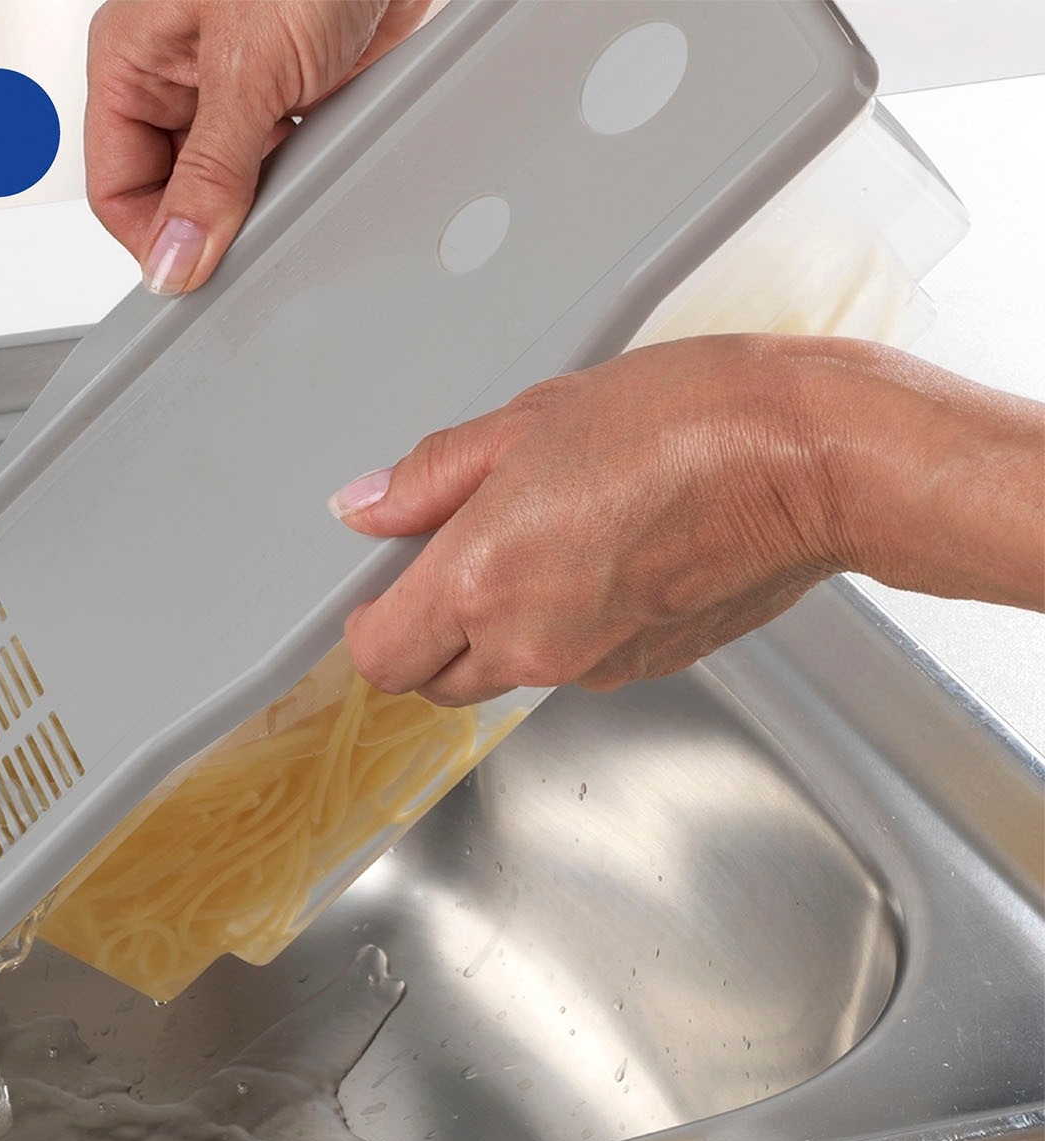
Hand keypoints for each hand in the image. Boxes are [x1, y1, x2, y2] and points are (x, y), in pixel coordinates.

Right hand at [85, 0, 435, 294]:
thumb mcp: (247, 71)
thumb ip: (208, 176)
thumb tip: (174, 260)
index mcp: (131, 59)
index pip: (116, 186)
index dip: (152, 238)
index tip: (193, 274)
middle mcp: (178, 73)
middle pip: (174, 191)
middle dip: (213, 216)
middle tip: (253, 234)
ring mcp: (239, 84)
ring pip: (233, 181)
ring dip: (266, 191)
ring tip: (299, 171)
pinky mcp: (297, 89)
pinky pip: (289, 158)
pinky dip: (309, 168)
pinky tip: (327, 153)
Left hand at [328, 334, 1044, 706]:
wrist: (814, 459)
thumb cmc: (686, 421)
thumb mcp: (530, 420)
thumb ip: (432, 477)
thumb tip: (363, 509)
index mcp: (482, 582)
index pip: (381, 656)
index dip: (371, 625)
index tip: (383, 586)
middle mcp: (530, 644)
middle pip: (437, 682)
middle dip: (429, 634)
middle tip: (459, 553)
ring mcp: (592, 666)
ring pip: (507, 675)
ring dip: (500, 630)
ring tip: (545, 536)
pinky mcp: (648, 667)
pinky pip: (576, 664)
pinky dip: (569, 626)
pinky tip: (604, 553)